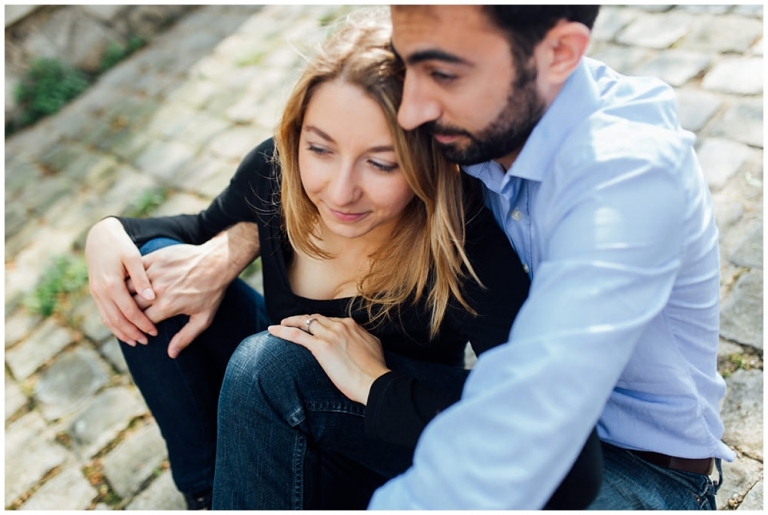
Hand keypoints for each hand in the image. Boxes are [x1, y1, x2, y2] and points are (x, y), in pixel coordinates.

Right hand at [85, 217, 157, 345]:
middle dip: (132, 333)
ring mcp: (95, 292)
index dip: (142, 323)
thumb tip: (151, 298)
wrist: (99, 236)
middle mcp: (101, 291)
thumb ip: (141, 278)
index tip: (155, 332)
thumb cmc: (120, 245)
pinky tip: (123, 331)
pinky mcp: (95, 292)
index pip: (129, 311)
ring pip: (107, 319)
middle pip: (117, 320)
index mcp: (112, 283)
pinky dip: (112, 325)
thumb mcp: (133, 257)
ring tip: (136, 341)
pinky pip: (103, 314)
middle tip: (147, 342)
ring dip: (121, 332)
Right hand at [131, 242, 231, 357]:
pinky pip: (134, 269)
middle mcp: (157, 291)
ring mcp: (154, 273)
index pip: (141, 321)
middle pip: (131, 305)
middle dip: (128, 312)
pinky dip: (129, 276)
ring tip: (124, 299)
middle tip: (129, 315)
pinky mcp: (155, 258)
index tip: (141, 328)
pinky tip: (128, 281)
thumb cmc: (212, 292)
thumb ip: (186, 337)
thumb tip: (171, 354)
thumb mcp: (203, 318)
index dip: (139, 327)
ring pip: (127, 287)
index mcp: (166, 306)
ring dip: (124, 294)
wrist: (217, 262)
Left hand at [268, 315, 389, 403]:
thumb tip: (358, 338)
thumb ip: (362, 337)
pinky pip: (296, 335)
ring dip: (291, 322)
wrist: (375, 382)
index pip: (330, 319)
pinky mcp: (321, 347)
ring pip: (305, 322)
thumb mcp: (373, 345)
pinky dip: (282, 331)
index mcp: (351, 325)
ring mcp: (330, 335)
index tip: (312, 327)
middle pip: (315, 318)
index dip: (319, 323)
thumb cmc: (376, 370)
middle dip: (303, 320)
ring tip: (280, 324)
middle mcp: (340, 326)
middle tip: (292, 323)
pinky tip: (272, 330)